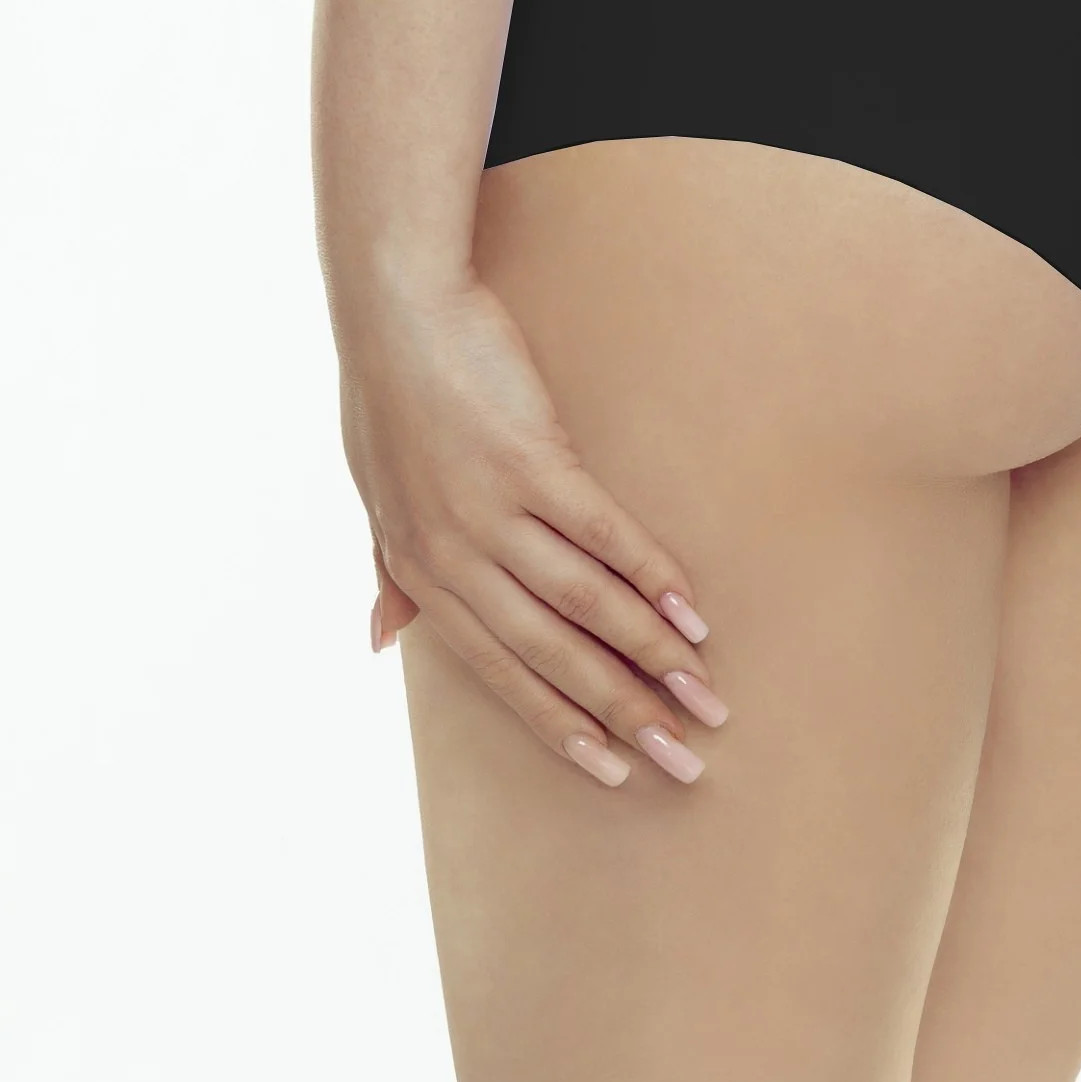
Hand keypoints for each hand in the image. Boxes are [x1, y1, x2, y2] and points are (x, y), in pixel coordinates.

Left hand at [340, 275, 726, 785]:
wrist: (395, 311)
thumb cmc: (390, 402)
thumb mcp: (375, 498)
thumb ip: (387, 573)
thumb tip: (378, 642)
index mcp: (423, 572)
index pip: (501, 672)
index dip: (561, 725)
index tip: (614, 771)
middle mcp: (455, 555)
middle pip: (552, 654)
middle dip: (623, 712)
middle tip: (684, 759)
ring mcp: (491, 510)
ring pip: (584, 603)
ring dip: (651, 654)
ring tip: (704, 691)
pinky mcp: (530, 460)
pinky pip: (601, 533)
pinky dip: (650, 575)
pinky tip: (690, 610)